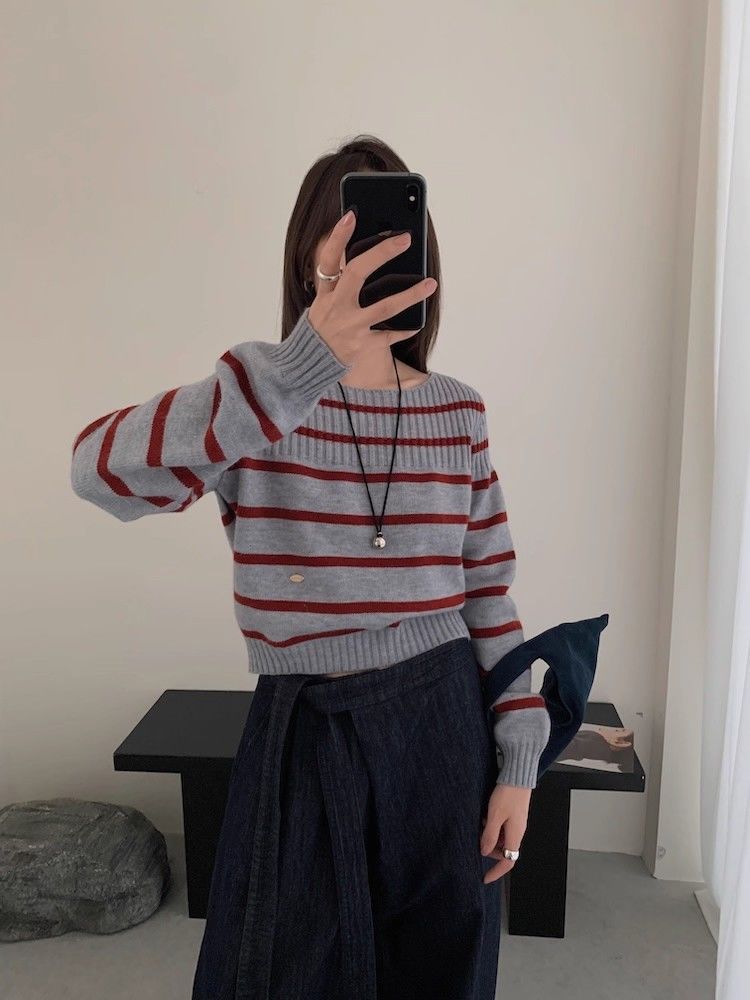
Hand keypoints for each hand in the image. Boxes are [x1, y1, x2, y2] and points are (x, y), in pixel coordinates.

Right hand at [307, 210, 437, 366]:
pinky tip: (419, 321)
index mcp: (326, 293)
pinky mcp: (362, 345)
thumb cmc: (324, 327)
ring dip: (410, 294)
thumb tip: (367, 256)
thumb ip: (339, 283)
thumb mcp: (323, 302)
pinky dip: (405, 328)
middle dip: (381, 253)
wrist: (311, 363)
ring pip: (384, 307)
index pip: (329, 259)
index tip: (352, 214)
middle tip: (405, 239)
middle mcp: (337, 307)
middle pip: (358, 273)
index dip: (338, 237)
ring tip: (430, 283)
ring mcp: (351, 326)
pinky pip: (389, 335)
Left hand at [479, 783, 531, 883]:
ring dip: (490, 835)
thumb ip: (489, 836)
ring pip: (502, 838)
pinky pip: (502, 827)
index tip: (485, 878)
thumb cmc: (508, 794)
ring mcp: (516, 823)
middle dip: (490, 849)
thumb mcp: (494, 816)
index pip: (508, 862)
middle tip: (477, 840)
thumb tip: (484, 852)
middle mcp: (517, 831)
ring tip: (481, 823)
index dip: (496, 872)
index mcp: (515, 835)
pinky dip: (493, 826)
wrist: (518, 776)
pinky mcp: (513, 814)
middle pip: (504, 850)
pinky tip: (486, 815)